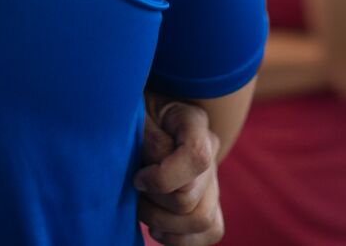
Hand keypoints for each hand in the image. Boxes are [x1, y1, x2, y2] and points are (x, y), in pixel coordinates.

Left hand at [136, 100, 224, 245]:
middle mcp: (210, 149)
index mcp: (193, 121)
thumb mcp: (134, 112)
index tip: (137, 178)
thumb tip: (156, 163)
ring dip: (164, 223)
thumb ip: (146, 134)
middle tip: (133, 192)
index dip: (162, 177)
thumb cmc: (134, 112)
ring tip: (142, 209)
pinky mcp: (209, 200)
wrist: (143, 114)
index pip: (196, 156)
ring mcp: (212, 177)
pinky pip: (212, 231)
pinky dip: (181, 239)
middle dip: (153, 204)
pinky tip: (158, 228)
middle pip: (191, 198)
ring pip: (203, 220)